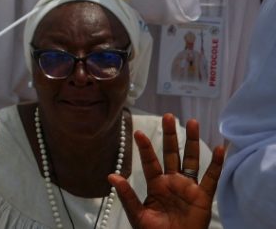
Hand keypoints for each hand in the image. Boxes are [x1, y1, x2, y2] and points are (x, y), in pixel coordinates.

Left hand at [109, 114, 223, 228]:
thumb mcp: (138, 214)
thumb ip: (127, 195)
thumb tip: (111, 175)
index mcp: (156, 185)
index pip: (150, 162)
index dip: (145, 148)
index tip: (138, 132)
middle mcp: (172, 181)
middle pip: (171, 154)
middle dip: (170, 135)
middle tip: (168, 116)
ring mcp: (188, 187)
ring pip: (191, 160)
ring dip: (192, 142)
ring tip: (192, 122)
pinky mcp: (203, 197)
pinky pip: (211, 178)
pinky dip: (216, 164)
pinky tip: (219, 149)